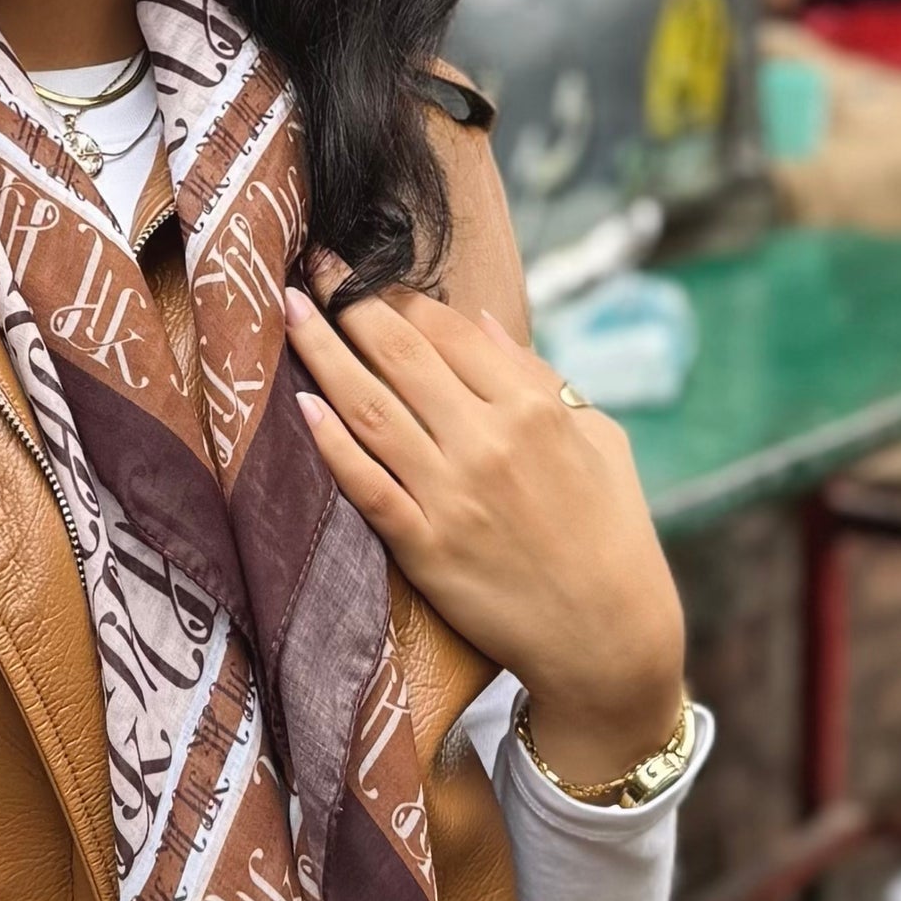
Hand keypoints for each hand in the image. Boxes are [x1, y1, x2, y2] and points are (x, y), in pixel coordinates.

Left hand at [283, 277, 687, 789]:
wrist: (609, 637)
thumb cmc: (613, 533)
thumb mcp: (599, 440)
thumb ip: (540, 378)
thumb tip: (481, 321)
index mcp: (534, 408)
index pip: (447, 331)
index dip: (397, 293)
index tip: (363, 269)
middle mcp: (488, 441)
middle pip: (398, 353)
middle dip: (345, 299)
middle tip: (308, 263)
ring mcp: (452, 494)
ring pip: (369, 406)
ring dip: (321, 351)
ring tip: (287, 310)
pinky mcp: (425, 546)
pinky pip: (366, 484)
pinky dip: (331, 443)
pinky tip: (300, 405)